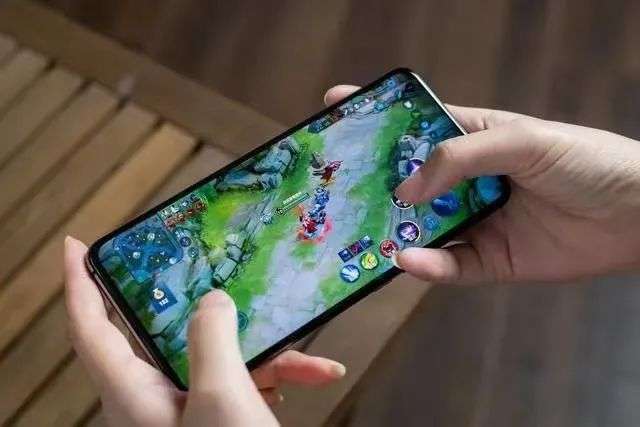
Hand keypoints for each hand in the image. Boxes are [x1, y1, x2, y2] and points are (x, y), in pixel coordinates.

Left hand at [64, 237, 344, 426]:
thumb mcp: (222, 396)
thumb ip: (211, 338)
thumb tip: (212, 301)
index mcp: (136, 395)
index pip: (91, 329)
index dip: (78, 284)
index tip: (77, 246)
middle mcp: (157, 401)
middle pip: (165, 335)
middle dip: (196, 307)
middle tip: (198, 269)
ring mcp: (190, 411)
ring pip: (220, 360)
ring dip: (267, 355)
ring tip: (307, 360)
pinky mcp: (218, 419)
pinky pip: (243, 384)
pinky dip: (278, 379)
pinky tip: (314, 376)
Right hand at [325, 85, 639, 283]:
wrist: (638, 215)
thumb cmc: (585, 161)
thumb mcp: (522, 141)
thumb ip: (461, 155)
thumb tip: (408, 187)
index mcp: (473, 140)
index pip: (416, 126)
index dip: (378, 118)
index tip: (337, 108)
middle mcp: (467, 181)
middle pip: (409, 182)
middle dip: (373, 183)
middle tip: (333, 186)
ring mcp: (475, 222)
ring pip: (421, 229)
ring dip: (393, 232)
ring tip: (361, 233)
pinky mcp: (488, 261)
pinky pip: (449, 266)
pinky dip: (427, 266)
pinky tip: (408, 259)